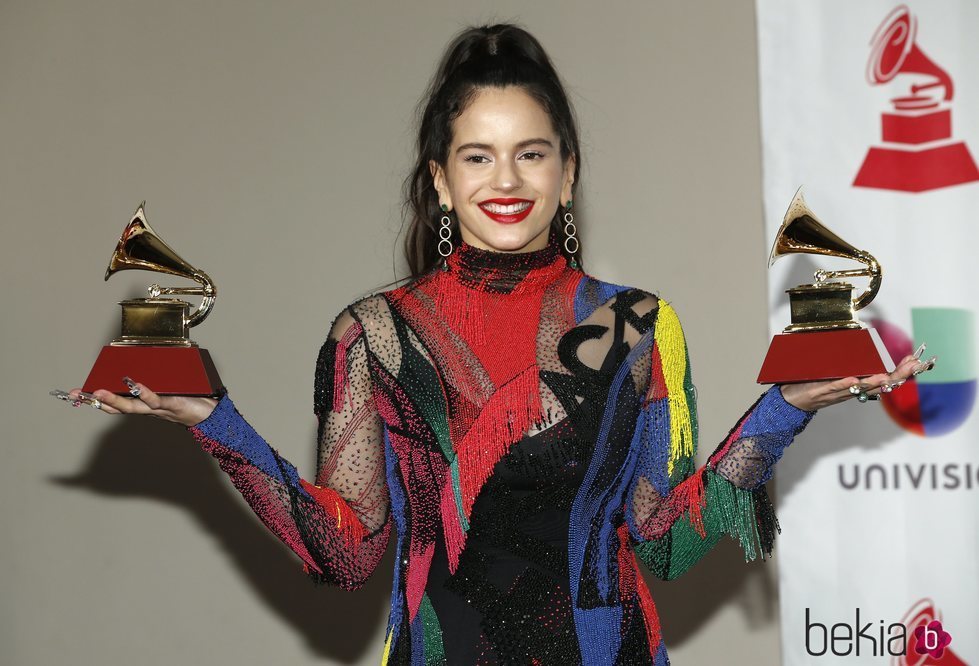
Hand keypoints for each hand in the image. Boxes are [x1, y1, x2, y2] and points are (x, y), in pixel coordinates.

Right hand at [52, 377, 218, 426]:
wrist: (211, 414)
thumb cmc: (190, 399)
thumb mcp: (168, 387)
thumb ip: (155, 378)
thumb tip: (141, 360)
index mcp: (143, 403)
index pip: (115, 401)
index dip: (94, 398)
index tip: (74, 393)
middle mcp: (146, 408)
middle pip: (117, 406)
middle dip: (95, 400)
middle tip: (77, 395)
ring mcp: (157, 408)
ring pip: (131, 405)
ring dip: (113, 400)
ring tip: (98, 392)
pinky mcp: (170, 405)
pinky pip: (154, 400)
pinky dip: (144, 392)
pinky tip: (135, 385)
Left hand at [778, 352, 935, 411]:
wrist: (791, 400)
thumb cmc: (813, 383)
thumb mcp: (833, 371)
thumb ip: (847, 361)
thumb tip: (859, 343)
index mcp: (856, 384)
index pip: (883, 378)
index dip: (900, 371)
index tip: (916, 361)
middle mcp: (850, 390)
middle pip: (878, 385)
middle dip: (897, 376)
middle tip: (915, 366)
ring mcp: (837, 392)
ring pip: (859, 388)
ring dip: (874, 382)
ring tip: (888, 376)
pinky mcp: (821, 392)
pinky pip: (834, 388)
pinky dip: (844, 384)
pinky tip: (853, 379)